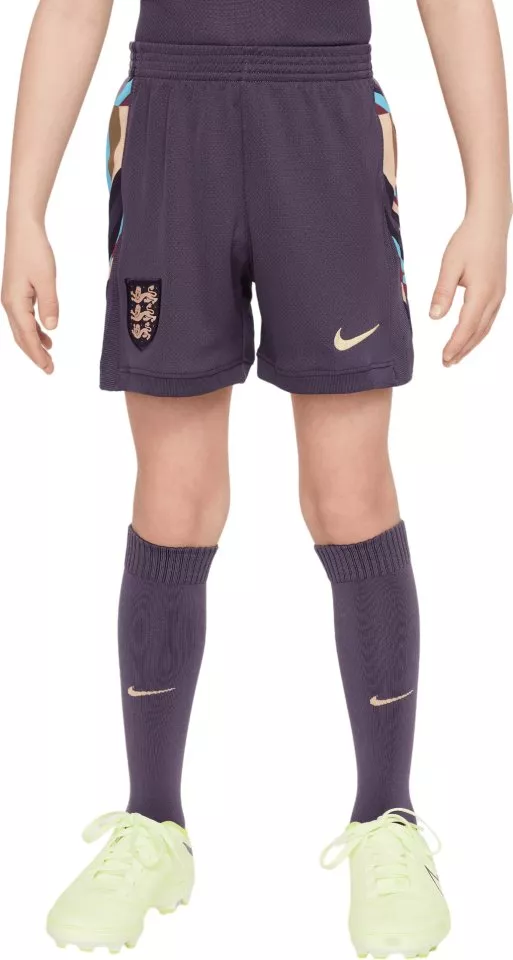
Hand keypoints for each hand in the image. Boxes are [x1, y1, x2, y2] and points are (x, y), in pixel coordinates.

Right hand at [2, 217, 58, 373]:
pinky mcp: (16, 293)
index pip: (27, 336)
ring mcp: (11, 298)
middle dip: (35, 354)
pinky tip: (45, 334)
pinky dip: (33, 329)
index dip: (37, 354)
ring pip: (21, 328)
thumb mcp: (47, 280)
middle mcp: (9, 303)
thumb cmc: (34, 251)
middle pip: (21, 337)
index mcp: (15, 303)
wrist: (23, 230)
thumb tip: (51, 328)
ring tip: (49, 355)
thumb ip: (49, 305)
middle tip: (50, 369)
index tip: (48, 368)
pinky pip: (23, 318)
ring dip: (34, 343)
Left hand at [430, 208, 509, 365]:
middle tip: (447, 363)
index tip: (444, 358)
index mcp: (482, 292)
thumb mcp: (450, 265)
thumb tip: (434, 317)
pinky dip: (478, 332)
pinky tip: (469, 336)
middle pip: (478, 332)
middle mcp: (494, 297)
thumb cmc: (468, 240)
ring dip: (470, 343)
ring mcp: (499, 294)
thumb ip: (442, 292)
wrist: (490, 223)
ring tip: (456, 356)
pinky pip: (489, 318)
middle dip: (462, 349)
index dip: (455, 345)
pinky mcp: (498, 291)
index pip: (467, 326)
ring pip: (485, 327)